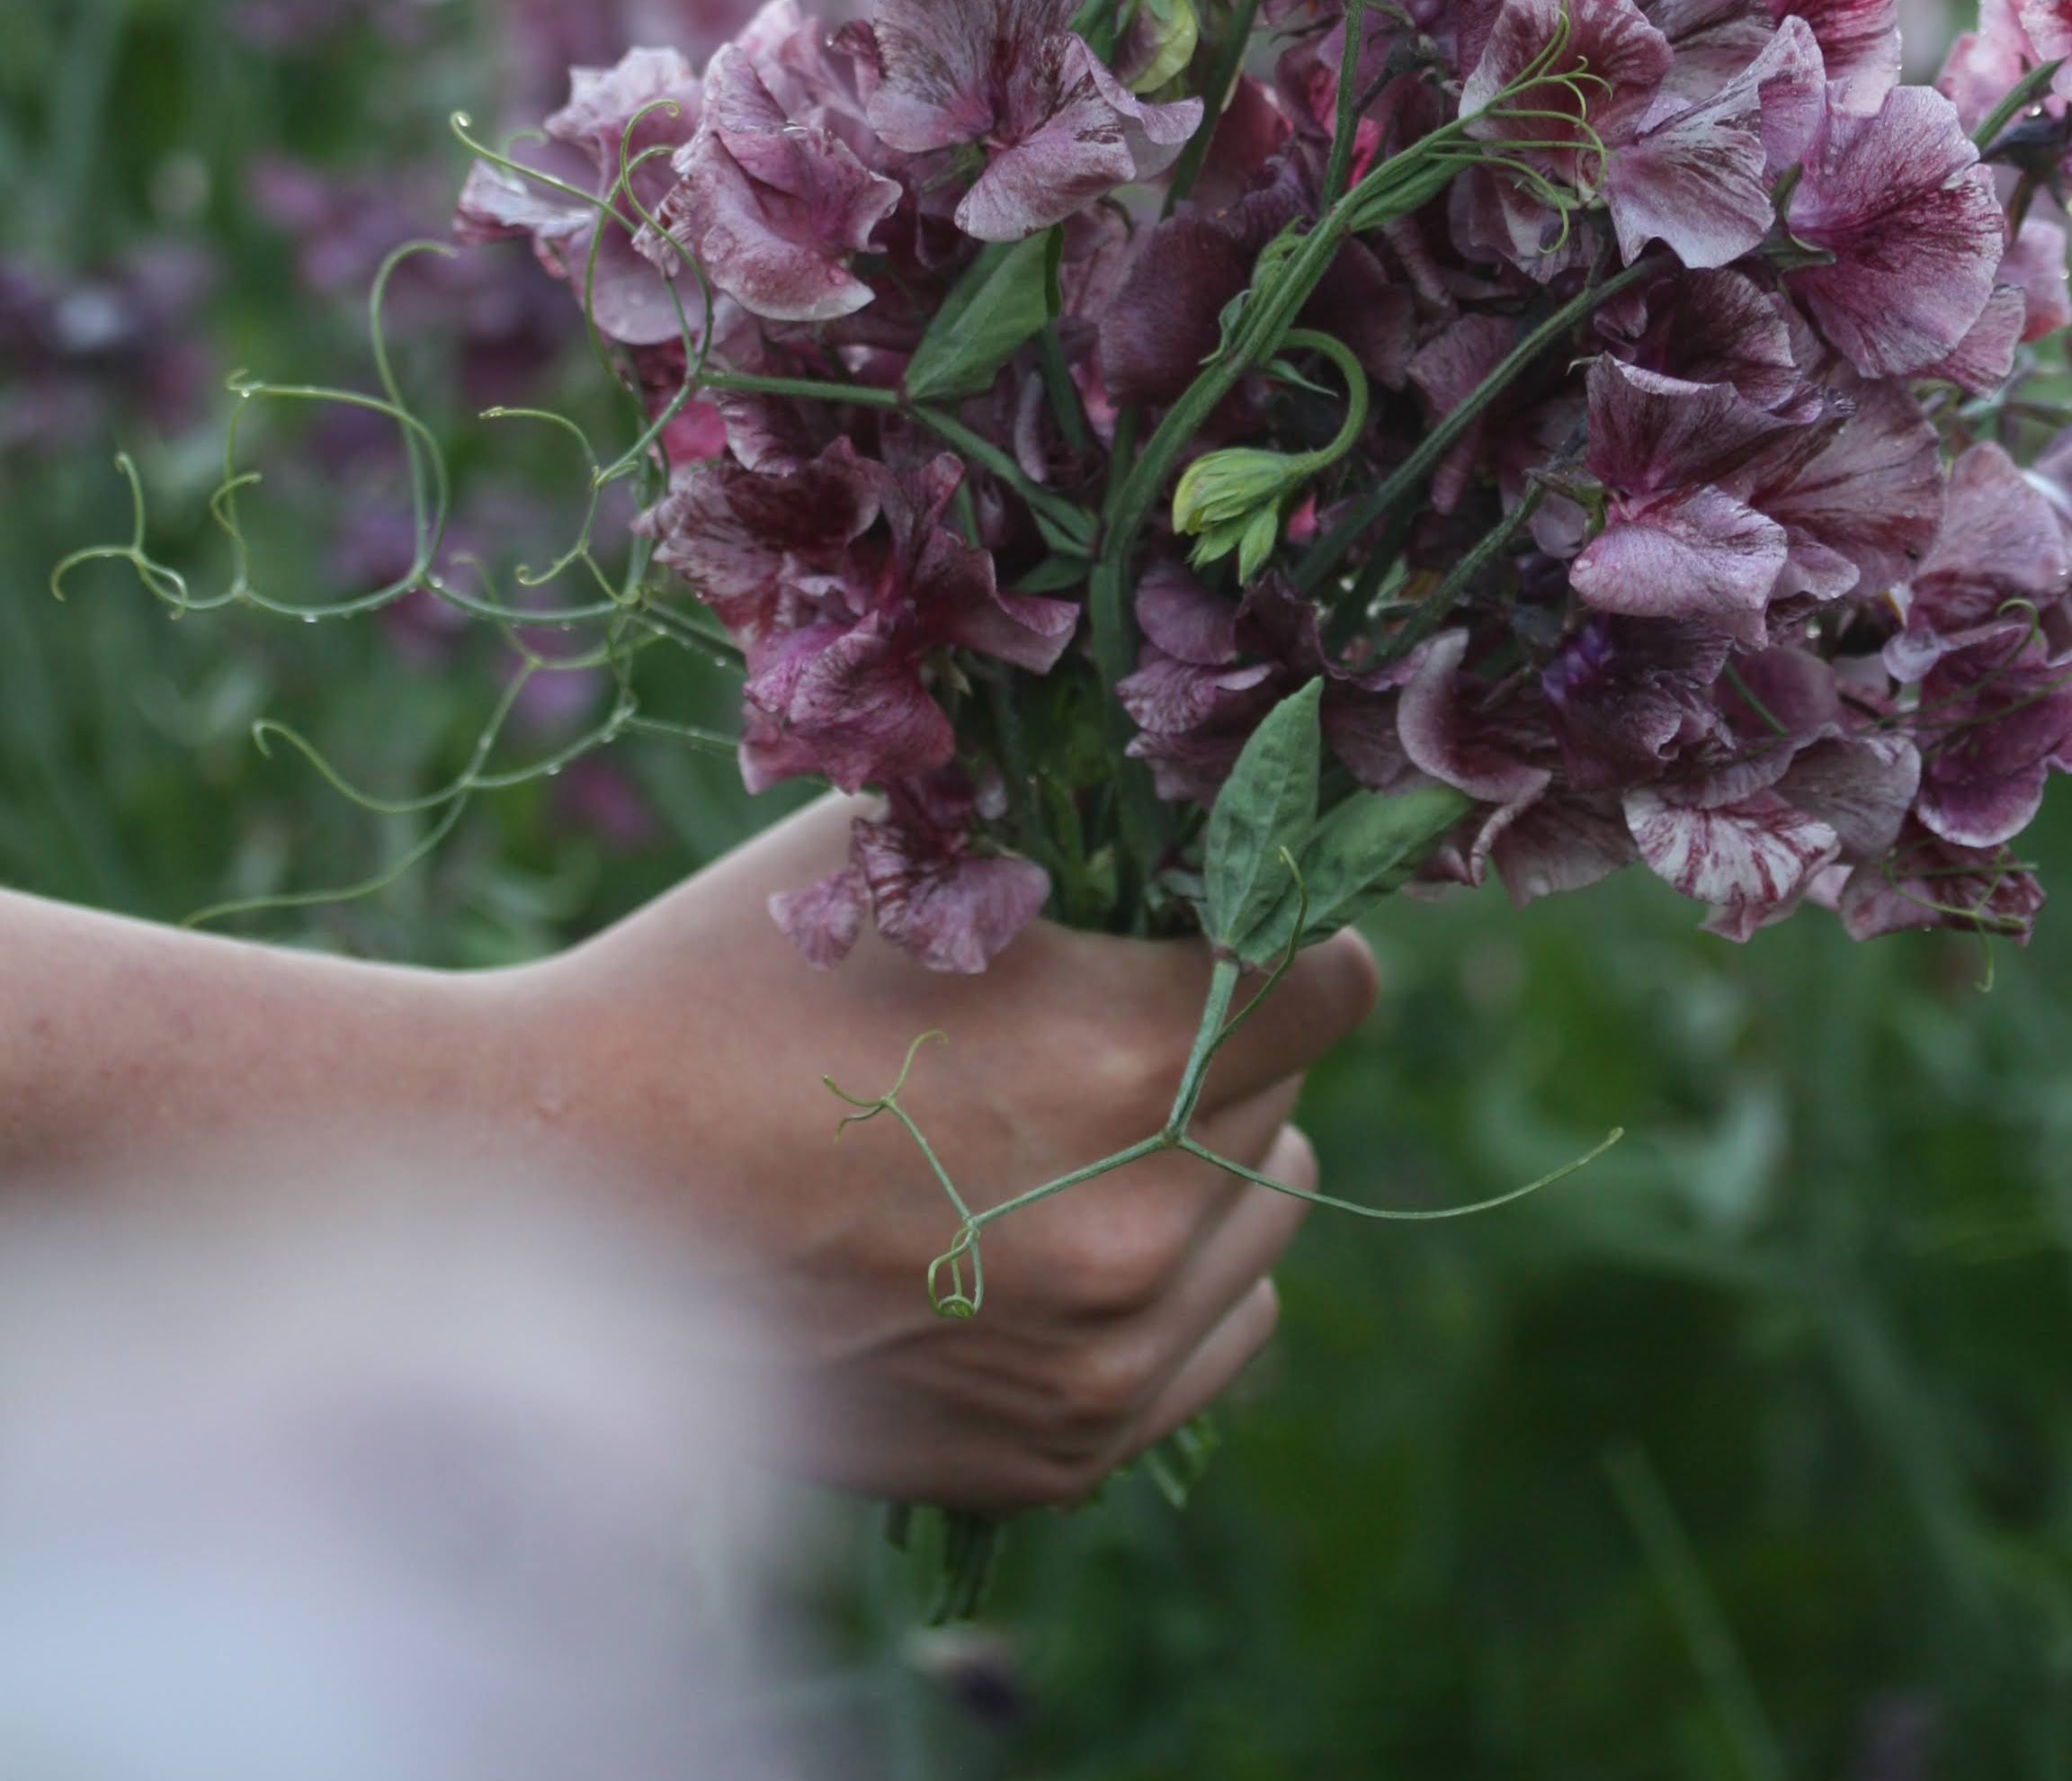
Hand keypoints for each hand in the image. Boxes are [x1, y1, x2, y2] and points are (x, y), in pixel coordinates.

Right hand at [502, 793, 1379, 1510]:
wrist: (553, 1193)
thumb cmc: (724, 989)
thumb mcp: (909, 856)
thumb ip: (1077, 833)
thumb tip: (1206, 805)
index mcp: (1123, 1053)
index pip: (1331, 981)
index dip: (1281, 929)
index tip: (1225, 915)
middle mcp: (1138, 1222)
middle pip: (1289, 1094)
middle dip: (1224, 1037)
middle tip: (1102, 1010)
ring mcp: (1101, 1358)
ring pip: (1267, 1218)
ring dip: (1213, 1157)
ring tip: (1077, 1118)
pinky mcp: (1058, 1452)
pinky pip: (1217, 1340)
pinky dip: (1178, 1279)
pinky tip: (1066, 1224)